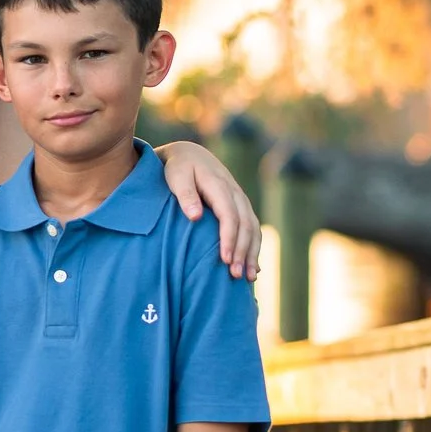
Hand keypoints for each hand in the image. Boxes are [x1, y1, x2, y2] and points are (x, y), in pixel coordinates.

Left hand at [156, 141, 259, 279]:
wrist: (188, 153)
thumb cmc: (177, 168)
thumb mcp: (176, 176)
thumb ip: (185, 195)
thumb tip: (195, 217)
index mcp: (219, 185)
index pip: (229, 215)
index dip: (229, 238)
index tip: (224, 260)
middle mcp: (234, 192)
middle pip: (245, 224)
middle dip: (242, 251)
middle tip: (235, 275)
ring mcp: (240, 199)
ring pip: (253, 227)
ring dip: (252, 253)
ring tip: (248, 278)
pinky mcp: (239, 206)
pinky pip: (253, 227)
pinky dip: (254, 247)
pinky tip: (252, 267)